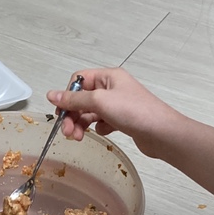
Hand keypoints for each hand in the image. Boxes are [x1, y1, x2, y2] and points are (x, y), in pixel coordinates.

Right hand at [49, 65, 213, 206]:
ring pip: (91, 112)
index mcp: (108, 76)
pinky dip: (98, 127)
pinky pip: (102, 121)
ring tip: (78, 138)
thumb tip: (51, 94)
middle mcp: (113, 87)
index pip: (79, 80)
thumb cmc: (133, 112)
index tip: (62, 113)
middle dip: (72, 114)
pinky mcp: (123, 120)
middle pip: (83, 98)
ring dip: (81, 123)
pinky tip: (103, 132)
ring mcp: (119, 104)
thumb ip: (74, 99)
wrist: (162, 133)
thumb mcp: (100, 102)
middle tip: (68, 132)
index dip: (68, 96)